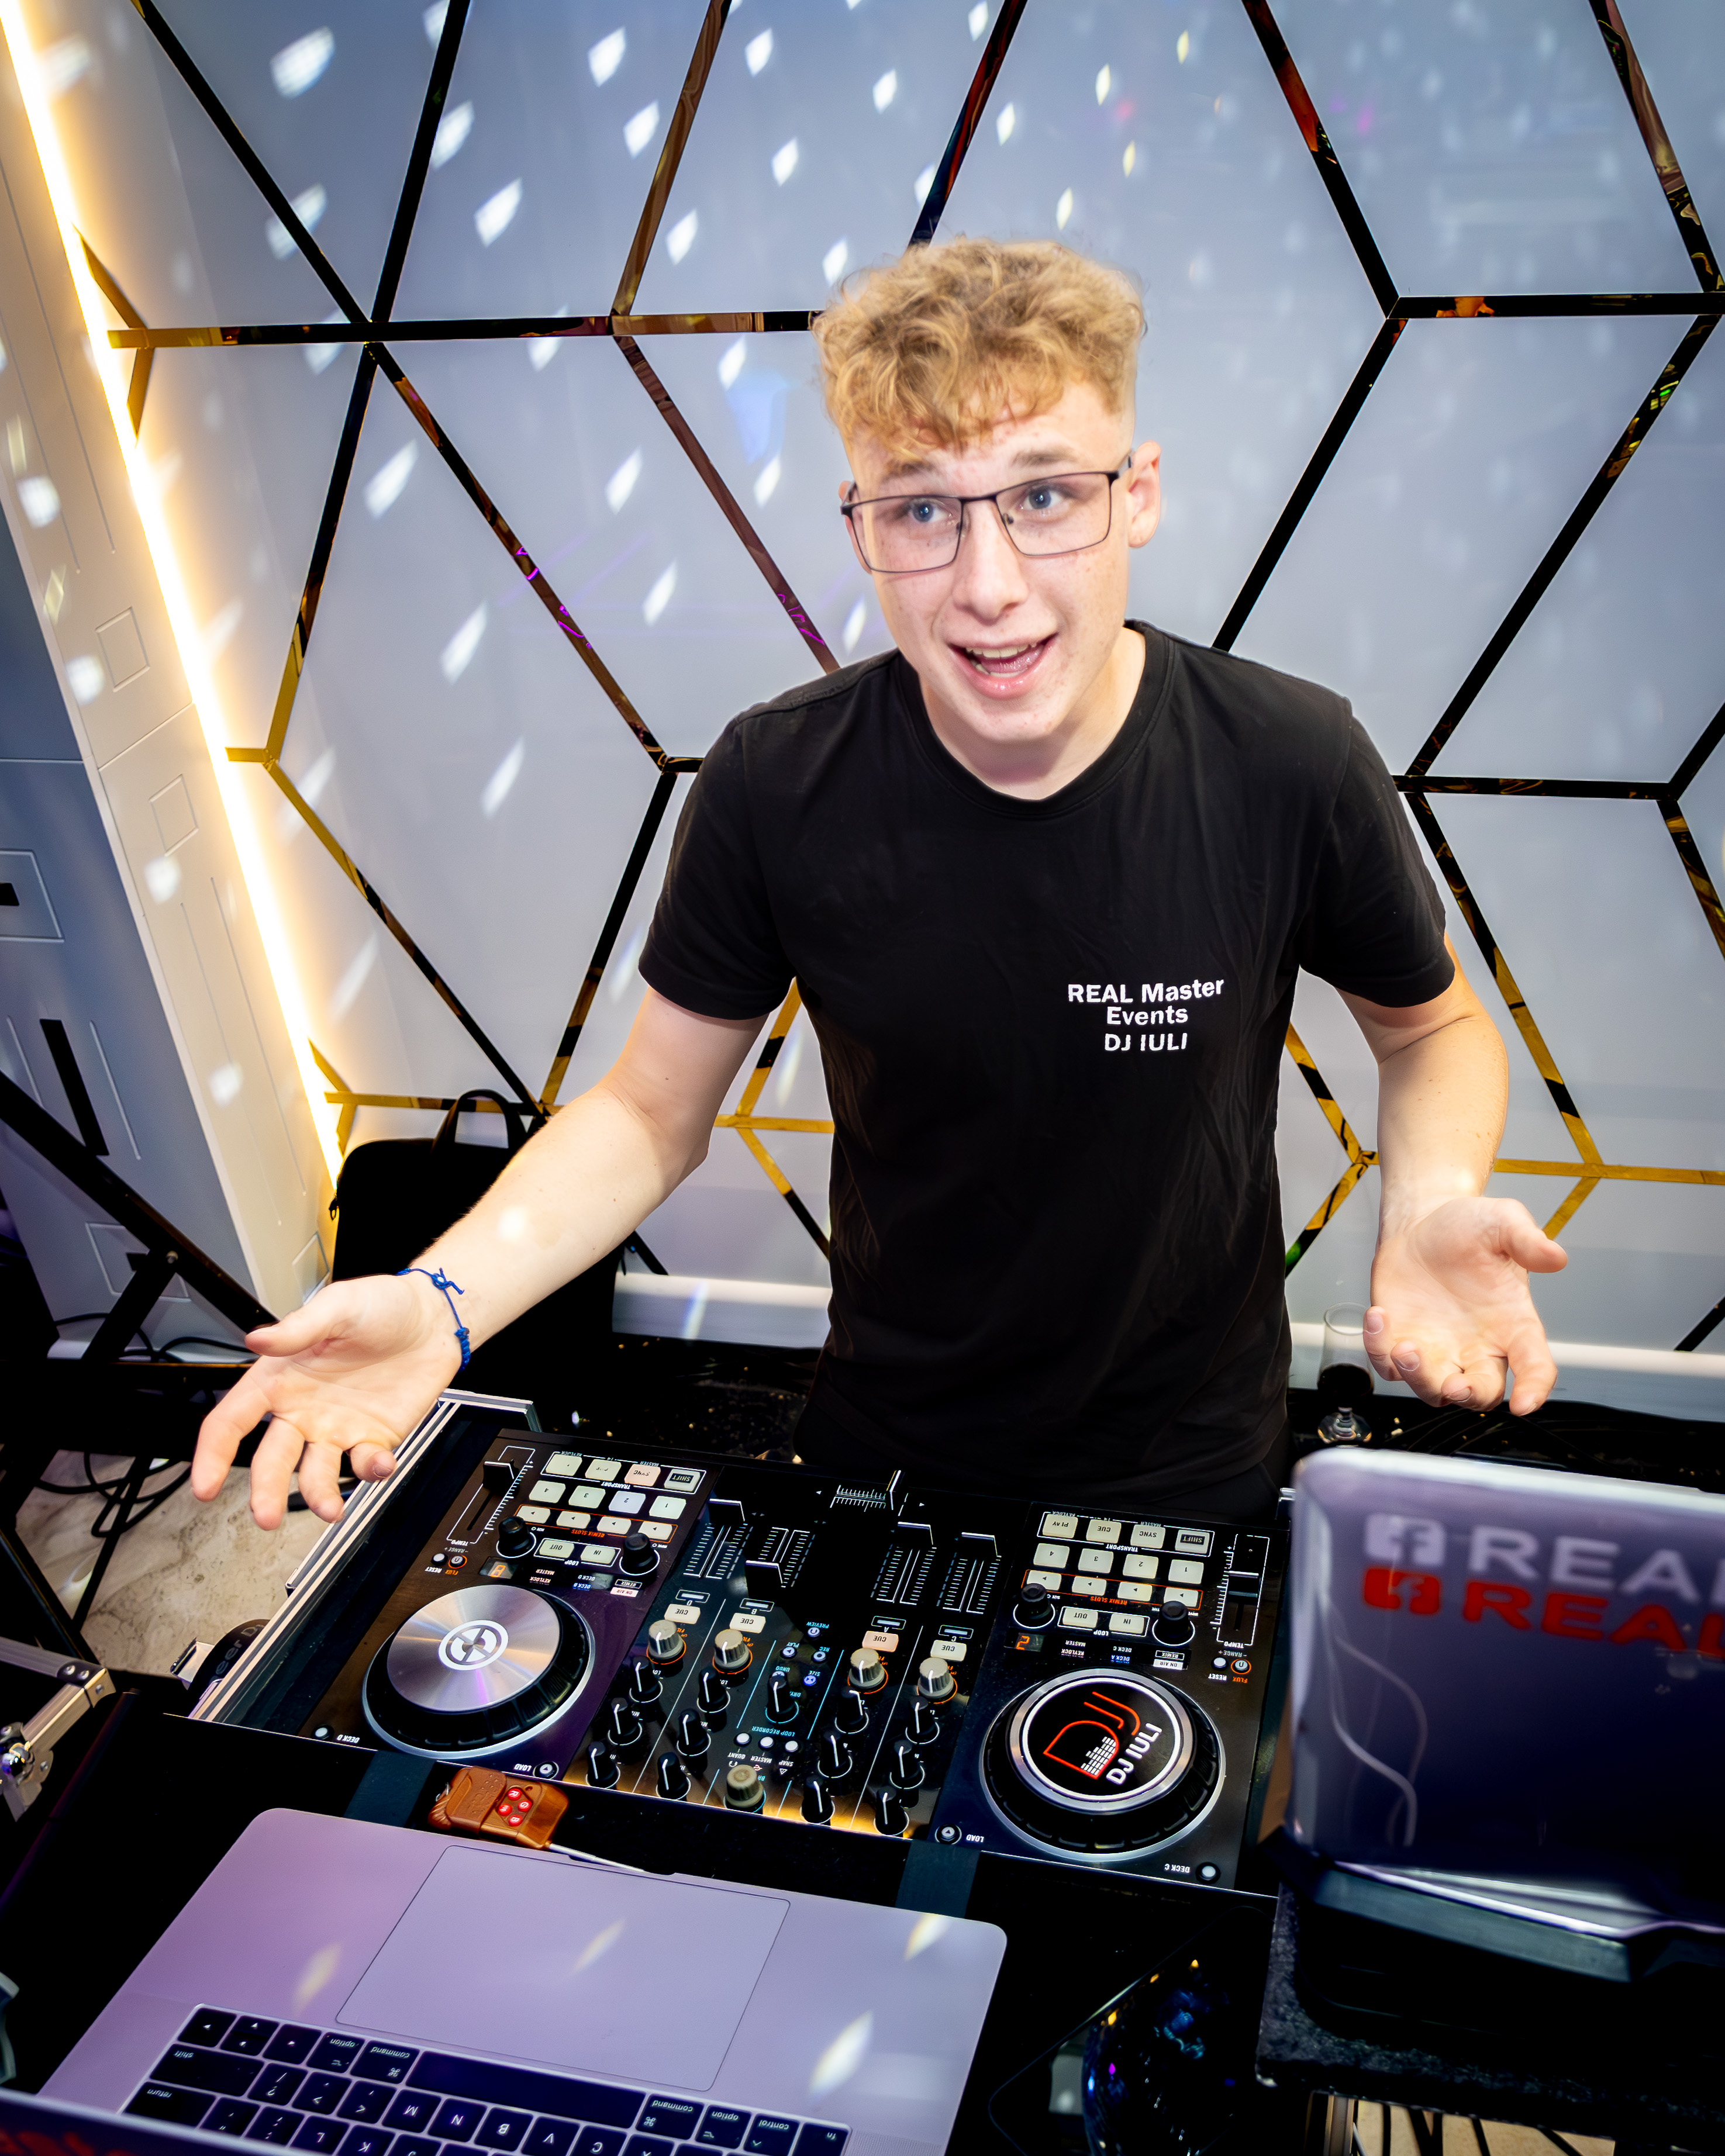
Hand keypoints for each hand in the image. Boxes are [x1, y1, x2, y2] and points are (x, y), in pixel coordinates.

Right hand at [191, 1274, 462, 1529]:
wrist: (432, 1318)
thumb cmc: (380, 1305)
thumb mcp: (337, 1307)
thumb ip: (298, 1329)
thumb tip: (257, 1339)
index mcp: (280, 1378)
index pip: (232, 1420)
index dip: (212, 1454)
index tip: (204, 1486)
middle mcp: (303, 1410)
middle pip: (271, 1460)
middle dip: (266, 1491)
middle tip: (265, 1516)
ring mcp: (337, 1428)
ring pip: (316, 1474)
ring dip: (319, 1494)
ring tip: (328, 1509)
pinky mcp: (374, 1438)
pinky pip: (364, 1466)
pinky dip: (370, 1470)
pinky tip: (379, 1461)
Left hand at [1365, 1196, 1566, 1414]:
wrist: (1421, 1223)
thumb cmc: (1468, 1227)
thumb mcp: (1503, 1222)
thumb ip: (1528, 1240)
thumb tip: (1555, 1257)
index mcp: (1513, 1325)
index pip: (1535, 1366)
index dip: (1535, 1389)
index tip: (1525, 1404)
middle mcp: (1478, 1347)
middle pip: (1481, 1394)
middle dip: (1469, 1397)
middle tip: (1454, 1386)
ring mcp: (1439, 1350)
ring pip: (1432, 1391)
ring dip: (1419, 1378)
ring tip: (1404, 1347)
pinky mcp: (1401, 1342)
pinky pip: (1389, 1366)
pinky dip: (1380, 1351)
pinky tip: (1378, 1316)